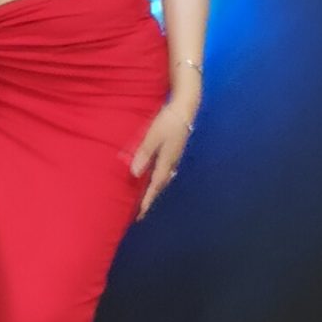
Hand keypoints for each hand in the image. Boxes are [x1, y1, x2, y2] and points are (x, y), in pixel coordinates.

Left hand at [131, 99, 196, 218]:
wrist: (185, 108)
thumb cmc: (168, 121)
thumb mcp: (152, 137)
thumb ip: (144, 154)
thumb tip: (135, 174)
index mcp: (166, 161)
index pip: (155, 186)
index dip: (147, 200)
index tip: (140, 214)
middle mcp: (171, 162)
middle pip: (160, 185)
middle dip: (151, 198)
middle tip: (141, 211)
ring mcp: (174, 157)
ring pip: (164, 178)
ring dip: (155, 189)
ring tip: (146, 198)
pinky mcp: (174, 151)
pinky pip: (166, 170)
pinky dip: (159, 179)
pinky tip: (155, 176)